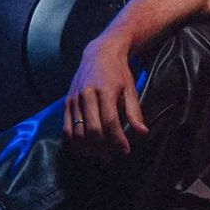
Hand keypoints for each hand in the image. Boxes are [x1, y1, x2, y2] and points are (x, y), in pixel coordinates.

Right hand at [64, 37, 146, 156]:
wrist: (99, 53)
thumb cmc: (118, 72)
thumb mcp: (130, 88)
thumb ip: (134, 112)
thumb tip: (143, 133)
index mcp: (106, 90)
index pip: (110, 121)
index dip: (118, 140)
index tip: (125, 151)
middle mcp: (87, 94)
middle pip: (92, 129)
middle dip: (104, 147)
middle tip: (113, 156)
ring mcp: (74, 99)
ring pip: (78, 132)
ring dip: (89, 148)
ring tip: (101, 155)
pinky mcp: (66, 102)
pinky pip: (66, 128)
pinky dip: (75, 142)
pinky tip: (86, 148)